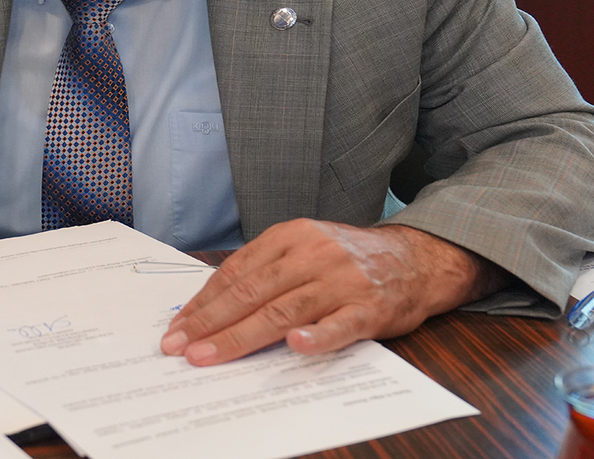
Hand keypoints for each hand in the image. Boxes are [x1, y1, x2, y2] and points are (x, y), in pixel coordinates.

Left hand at [159, 220, 501, 365]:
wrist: (416, 258)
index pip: (236, 272)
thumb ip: (266, 270)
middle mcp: (312, 254)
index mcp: (291, 237)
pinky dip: (317, 336)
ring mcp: (342, 281)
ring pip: (283, 309)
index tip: (178, 327)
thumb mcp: (305, 248)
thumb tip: (213, 304)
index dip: (204, 302)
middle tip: (180, 346)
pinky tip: (295, 345)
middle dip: (210, 321)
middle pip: (252, 291)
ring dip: (242, 335)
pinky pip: (340, 324)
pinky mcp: (370, 308)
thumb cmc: (349, 260)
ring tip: (210, 355)